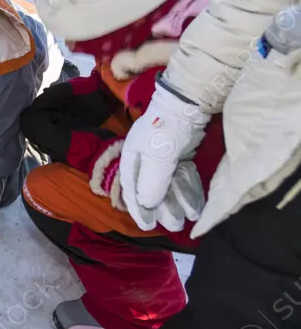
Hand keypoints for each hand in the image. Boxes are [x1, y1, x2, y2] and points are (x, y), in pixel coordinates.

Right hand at [119, 83, 208, 226]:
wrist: (189, 102)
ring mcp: (164, 156)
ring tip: (189, 218)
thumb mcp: (157, 158)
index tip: (147, 226)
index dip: (139, 209)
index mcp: (132, 158)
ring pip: (169, 184)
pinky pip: (183, 176)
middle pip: (152, 188)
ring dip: (178, 201)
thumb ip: (151, 183)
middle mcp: (145, 159)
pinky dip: (188, 190)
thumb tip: (146, 205)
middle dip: (163, 208)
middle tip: (175, 226)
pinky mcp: (181, 153)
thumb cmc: (166, 130)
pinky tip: (196, 204)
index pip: (131, 189)